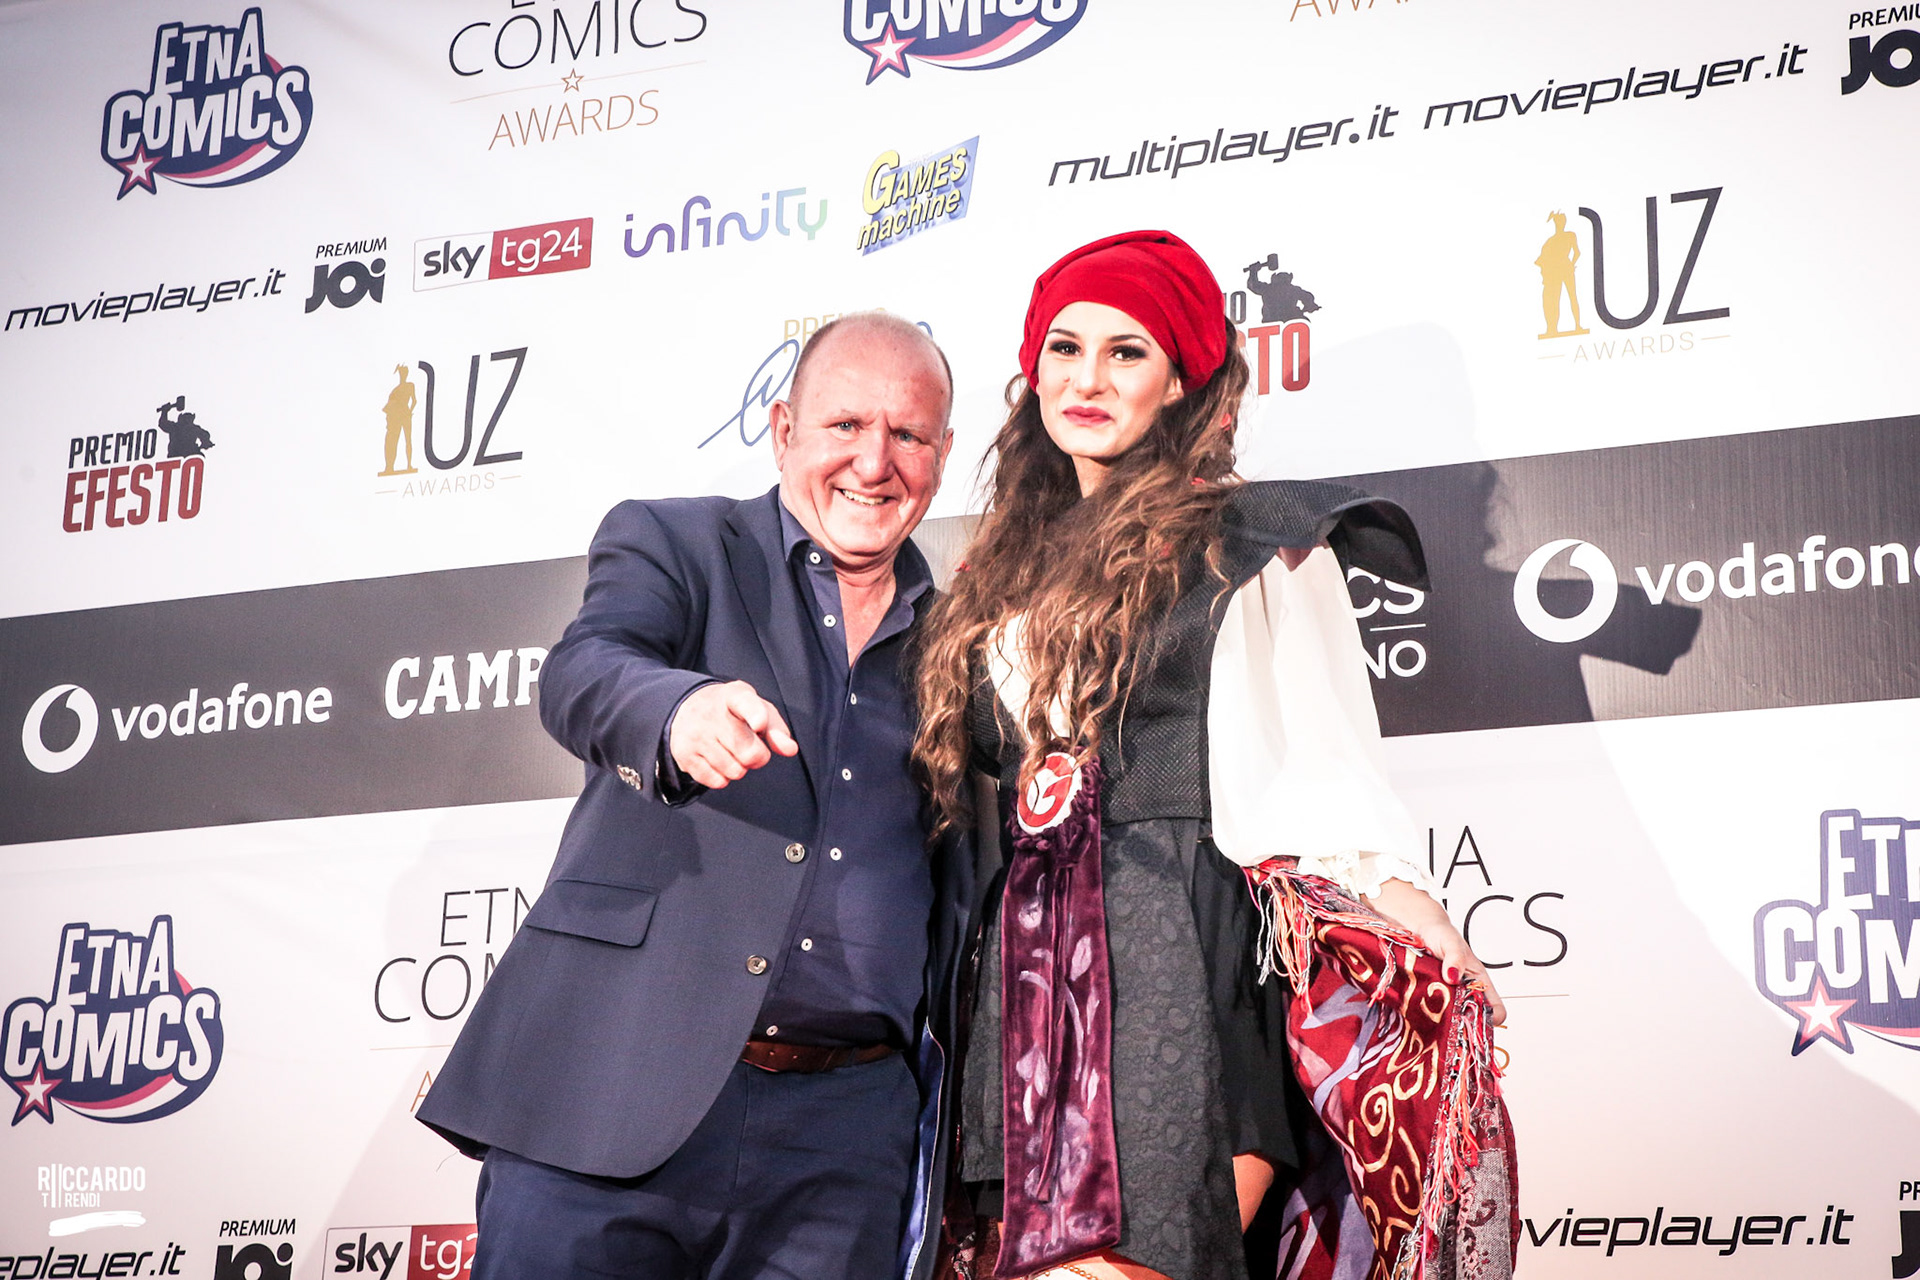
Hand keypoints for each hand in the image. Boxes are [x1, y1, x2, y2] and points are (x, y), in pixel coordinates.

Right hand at [667, 681, 797, 789]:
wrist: (686, 706)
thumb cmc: (732, 711)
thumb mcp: (757, 709)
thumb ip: (777, 729)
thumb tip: (790, 750)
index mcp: (734, 696)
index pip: (746, 704)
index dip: (756, 716)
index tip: (759, 724)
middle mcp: (711, 713)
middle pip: (750, 753)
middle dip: (757, 756)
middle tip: (749, 746)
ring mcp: (695, 735)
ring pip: (735, 771)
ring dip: (740, 768)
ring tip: (731, 751)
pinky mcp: (683, 754)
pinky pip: (716, 782)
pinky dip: (723, 778)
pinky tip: (717, 760)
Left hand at [1369, 877, 1507, 1025]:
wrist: (1419, 930)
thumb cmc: (1441, 934)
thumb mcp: (1450, 943)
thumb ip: (1455, 958)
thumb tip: (1453, 976)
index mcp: (1480, 982)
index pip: (1496, 1010)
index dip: (1490, 1019)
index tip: (1472, 1019)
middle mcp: (1466, 993)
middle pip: (1472, 1021)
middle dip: (1462, 1024)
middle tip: (1447, 1021)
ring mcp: (1448, 998)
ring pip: (1452, 1020)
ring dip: (1443, 1020)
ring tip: (1430, 1014)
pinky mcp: (1431, 998)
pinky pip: (1432, 1013)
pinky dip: (1427, 1014)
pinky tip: (1418, 1010)